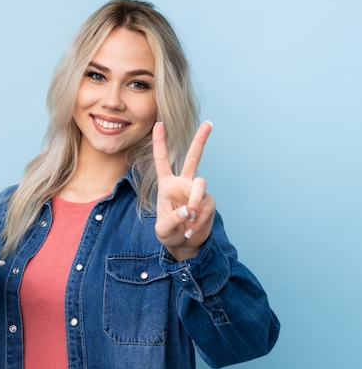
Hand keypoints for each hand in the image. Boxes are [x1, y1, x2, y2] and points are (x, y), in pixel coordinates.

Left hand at [152, 121, 215, 260]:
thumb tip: (187, 210)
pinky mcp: (208, 202)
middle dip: (200, 141)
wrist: (184, 244)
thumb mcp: (162, 230)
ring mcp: (197, 192)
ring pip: (200, 186)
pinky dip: (198, 220)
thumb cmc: (169, 233)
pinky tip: (190, 230)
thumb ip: (171, 220)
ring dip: (194, 203)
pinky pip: (206, 206)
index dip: (160, 142)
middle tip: (209, 123)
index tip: (159, 124)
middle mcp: (183, 184)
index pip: (162, 160)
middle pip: (193, 159)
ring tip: (187, 219)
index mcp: (167, 184)